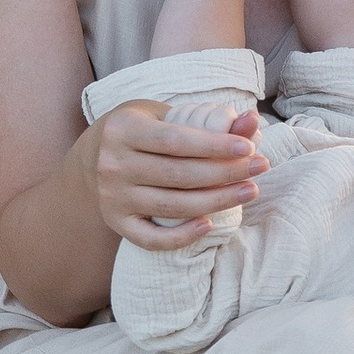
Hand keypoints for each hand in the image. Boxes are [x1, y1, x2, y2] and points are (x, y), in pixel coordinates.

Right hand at [93, 100, 263, 247]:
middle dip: (226, 172)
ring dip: (217, 201)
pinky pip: (151, 238)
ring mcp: (113, 197)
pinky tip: (209, 224)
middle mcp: (113, 165)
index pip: (175, 141)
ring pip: (172, 206)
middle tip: (261, 167)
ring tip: (250, 190)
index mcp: (122, 130)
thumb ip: (207, 119)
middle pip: (179, 174)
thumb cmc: (141, 132)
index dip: (214, 145)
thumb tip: (252, 120)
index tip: (249, 147)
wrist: (92, 158)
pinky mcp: (116, 222)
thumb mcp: (163, 115)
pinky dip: (181, 236)